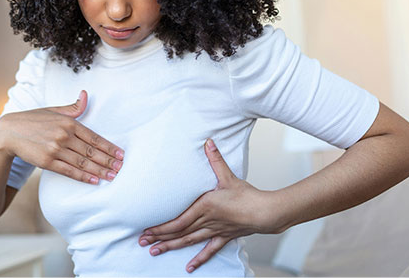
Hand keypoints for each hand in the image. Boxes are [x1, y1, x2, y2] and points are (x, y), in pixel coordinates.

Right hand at [0, 90, 124, 184]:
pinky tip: (95, 180)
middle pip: (91, 152)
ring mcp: (56, 149)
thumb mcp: (53, 110)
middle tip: (121, 168)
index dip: (109, 147)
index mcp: (69, 122)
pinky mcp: (47, 162)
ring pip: (83, 163)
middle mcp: (64, 136)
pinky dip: (83, 177)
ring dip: (100, 170)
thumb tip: (86, 95)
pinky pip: (69, 171)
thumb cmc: (33, 120)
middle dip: (108, 161)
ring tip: (112, 176)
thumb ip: (73, 108)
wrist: (8, 132)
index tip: (121, 155)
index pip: (94, 137)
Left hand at [138, 138, 275, 273]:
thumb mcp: (228, 176)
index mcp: (204, 207)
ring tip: (155, 252)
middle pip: (178, 232)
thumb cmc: (247, 196)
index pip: (177, 221)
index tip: (146, 230)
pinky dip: (198, 259)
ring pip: (188, 241)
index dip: (160, 227)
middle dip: (159, 237)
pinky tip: (189, 268)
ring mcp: (214, 231)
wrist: (266, 212)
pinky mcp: (223, 237)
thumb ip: (215, 160)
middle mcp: (206, 221)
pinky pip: (209, 250)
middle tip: (142, 242)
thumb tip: (208, 143)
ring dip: (171, 247)